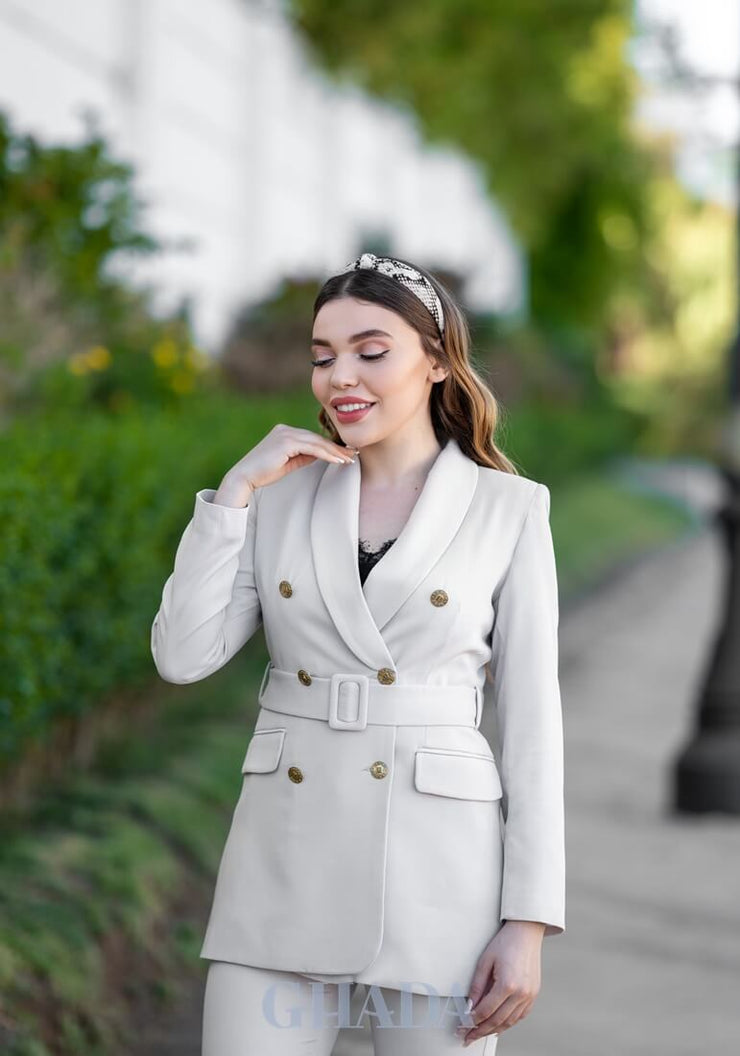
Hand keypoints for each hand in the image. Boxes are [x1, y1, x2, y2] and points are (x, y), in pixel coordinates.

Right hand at [214, 424, 356, 506]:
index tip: (344, 453)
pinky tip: (338, 461)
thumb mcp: (289, 462)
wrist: (245, 477)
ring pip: (316, 442)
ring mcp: (285, 434)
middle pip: (316, 438)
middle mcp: (285, 429)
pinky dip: (326, 454)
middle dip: (336, 447)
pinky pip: (312, 448)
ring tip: (349, 459)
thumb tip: (321, 455)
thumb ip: (304, 456)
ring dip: (335, 451)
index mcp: (284, 432)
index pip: (312, 438)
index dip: (329, 446)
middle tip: (353, 454)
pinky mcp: (286, 442)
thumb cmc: (264, 472)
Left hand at [457, 920, 544, 1045]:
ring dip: (494, 1030)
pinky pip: (520, 1016)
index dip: (472, 1022)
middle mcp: (521, 994)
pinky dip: (508, 1023)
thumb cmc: (505, 942)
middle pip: (497, 1021)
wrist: (526, 931)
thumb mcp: (485, 961)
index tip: (462, 1027)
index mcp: (507, 985)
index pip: (485, 1011)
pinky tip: (498, 1025)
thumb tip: (469, 1006)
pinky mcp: (534, 994)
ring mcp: (530, 995)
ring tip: (480, 1033)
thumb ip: (476, 986)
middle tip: (467, 1037)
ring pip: (509, 1022)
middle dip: (480, 1031)